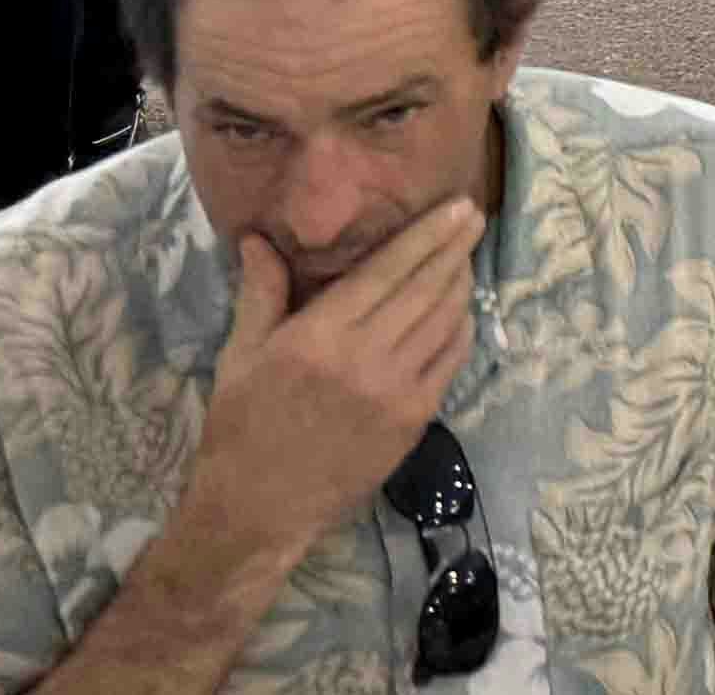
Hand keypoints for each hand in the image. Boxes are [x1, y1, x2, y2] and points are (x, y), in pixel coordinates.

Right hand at [180, 205, 479, 578]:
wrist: (257, 509)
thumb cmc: (241, 427)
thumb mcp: (240, 356)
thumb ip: (260, 293)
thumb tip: (259, 238)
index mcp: (318, 336)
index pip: (387, 270)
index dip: (428, 234)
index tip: (458, 206)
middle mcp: (364, 358)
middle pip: (426, 288)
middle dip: (456, 248)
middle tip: (475, 216)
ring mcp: (395, 390)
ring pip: (445, 320)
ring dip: (462, 284)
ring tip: (468, 256)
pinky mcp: (414, 419)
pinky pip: (451, 361)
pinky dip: (462, 329)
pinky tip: (463, 311)